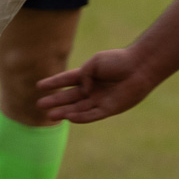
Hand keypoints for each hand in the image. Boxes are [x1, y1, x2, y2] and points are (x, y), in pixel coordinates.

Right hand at [37, 48, 156, 123]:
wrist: (139, 67)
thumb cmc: (118, 61)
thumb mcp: (95, 63)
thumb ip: (83, 75)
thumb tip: (82, 91)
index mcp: (88, 75)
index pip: (67, 80)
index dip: (53, 83)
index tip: (39, 86)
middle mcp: (92, 89)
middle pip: (70, 97)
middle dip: (55, 101)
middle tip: (40, 105)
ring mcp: (100, 99)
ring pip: (78, 108)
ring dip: (64, 112)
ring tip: (49, 115)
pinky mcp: (110, 109)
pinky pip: (92, 115)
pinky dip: (81, 117)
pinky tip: (69, 118)